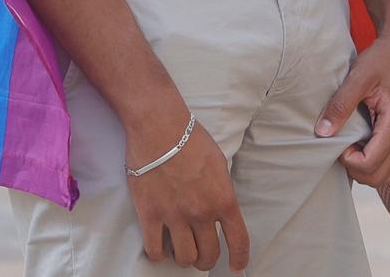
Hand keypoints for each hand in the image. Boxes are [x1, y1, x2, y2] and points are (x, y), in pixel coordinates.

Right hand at [123, 90, 247, 269]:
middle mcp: (202, 213)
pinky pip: (155, 250)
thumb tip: (219, 209)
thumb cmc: (191, 139)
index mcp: (224, 199)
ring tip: (181, 249)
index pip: (238, 241)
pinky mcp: (150, 215)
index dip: (239, 258)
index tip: (236, 267)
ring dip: (184, 258)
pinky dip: (159, 254)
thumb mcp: (219, 164)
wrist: (160, 127)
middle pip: (209, 255)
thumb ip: (221, 191)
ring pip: (184, 258)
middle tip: (202, 256)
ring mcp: (175, 216)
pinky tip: (161, 247)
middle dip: (207, 260)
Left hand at [316, 15, 389, 187]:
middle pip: (381, 177)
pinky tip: (362, 140)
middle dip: (358, 169)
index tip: (339, 141)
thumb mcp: (359, 76)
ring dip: (368, 168)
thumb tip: (321, 132)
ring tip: (353, 144)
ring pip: (389, 174)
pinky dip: (376, 160)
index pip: (371, 165)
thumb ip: (341, 105)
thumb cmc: (386, 56)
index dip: (350, 161)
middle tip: (343, 145)